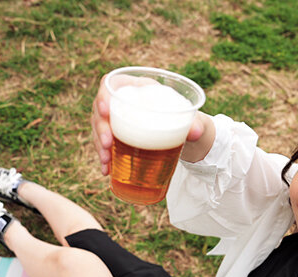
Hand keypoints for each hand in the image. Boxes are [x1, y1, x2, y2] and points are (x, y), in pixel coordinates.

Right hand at [91, 75, 207, 174]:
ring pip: (99, 129)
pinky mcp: (115, 137)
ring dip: (99, 145)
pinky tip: (106, 171)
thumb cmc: (181, 115)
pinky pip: (104, 145)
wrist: (181, 130)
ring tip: (106, 161)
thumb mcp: (188, 115)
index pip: (111, 84)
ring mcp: (116, 120)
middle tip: (107, 144)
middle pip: (100, 110)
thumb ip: (194, 122)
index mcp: (137, 88)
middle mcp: (122, 102)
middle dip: (100, 128)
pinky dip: (105, 159)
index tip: (105, 110)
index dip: (103, 95)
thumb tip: (198, 131)